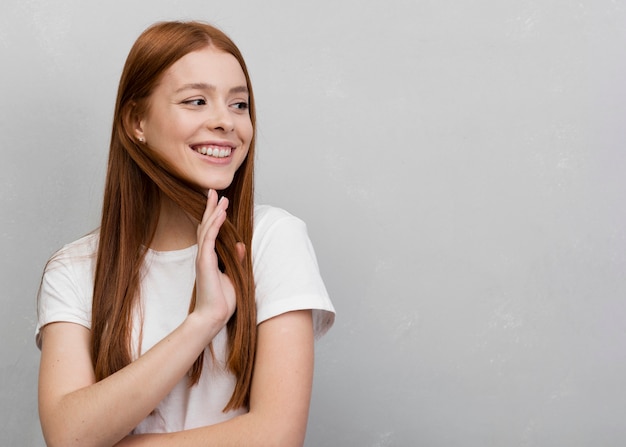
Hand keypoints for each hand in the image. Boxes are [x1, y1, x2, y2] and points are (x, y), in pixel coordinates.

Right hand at [194, 189, 243, 326]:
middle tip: (213, 191)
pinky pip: (209, 239)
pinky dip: (215, 225)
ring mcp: (203, 258)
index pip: (210, 232)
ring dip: (213, 212)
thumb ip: (235, 259)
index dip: (213, 216)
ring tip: (220, 197)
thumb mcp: (234, 275)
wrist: (214, 316)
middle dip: (210, 208)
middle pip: (205, 226)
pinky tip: (220, 214)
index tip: (219, 201)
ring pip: (206, 229)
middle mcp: (204, 255)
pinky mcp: (205, 262)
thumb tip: (240, 244)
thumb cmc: (223, 300)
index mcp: (210, 258)